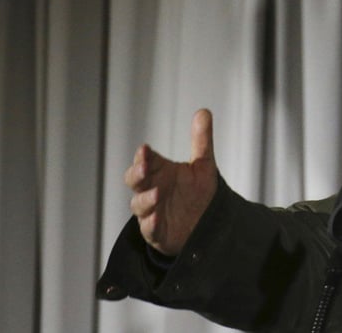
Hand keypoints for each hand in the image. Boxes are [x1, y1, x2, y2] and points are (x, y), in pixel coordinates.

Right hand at [124, 108, 218, 255]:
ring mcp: (152, 211)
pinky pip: (150, 229)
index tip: (145, 149)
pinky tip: (156, 219)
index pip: (145, 161)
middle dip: (137, 173)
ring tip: (156, 194)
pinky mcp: (157, 232)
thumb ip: (202, 140)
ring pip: (139, 205)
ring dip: (145, 199)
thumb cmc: (198, 192)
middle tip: (144, 166)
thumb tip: (204, 111)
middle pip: (135, 180)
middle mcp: (152, 190)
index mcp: (160, 172)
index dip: (143, 156)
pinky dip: (151, 224)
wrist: (206, 223)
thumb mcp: (203, 165)